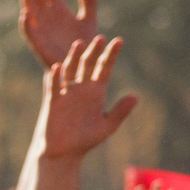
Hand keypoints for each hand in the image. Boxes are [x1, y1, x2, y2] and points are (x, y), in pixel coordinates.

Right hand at [19, 0, 98, 67]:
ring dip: (28, 0)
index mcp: (58, 11)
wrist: (80, 67)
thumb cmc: (84, 46)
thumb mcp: (89, 20)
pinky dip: (27, 25)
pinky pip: (31, 35)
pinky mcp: (40, 46)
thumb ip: (89, 2)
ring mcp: (42, 32)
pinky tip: (25, 14)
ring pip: (31, 12)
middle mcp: (47, 19)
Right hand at [40, 36, 137, 159]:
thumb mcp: (107, 126)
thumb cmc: (85, 140)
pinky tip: (57, 68)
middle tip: (100, 37)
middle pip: (88, 65)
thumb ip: (120, 111)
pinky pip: (54, 87)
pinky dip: (55, 78)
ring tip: (78, 44)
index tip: (119, 41)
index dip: (111, 55)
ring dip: (74, 58)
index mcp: (96, 92)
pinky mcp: (53, 101)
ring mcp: (67, 93)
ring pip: (70, 71)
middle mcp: (81, 88)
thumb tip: (135, 96)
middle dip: (94, 51)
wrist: (64, 152)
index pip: (105, 68)